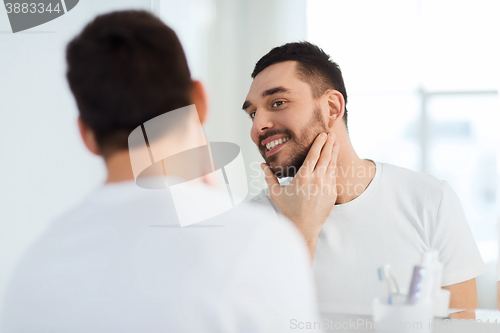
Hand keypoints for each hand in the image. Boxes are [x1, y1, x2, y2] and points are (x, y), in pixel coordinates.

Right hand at [261, 132, 339, 259]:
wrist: (303, 227)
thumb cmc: (289, 210)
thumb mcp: (276, 193)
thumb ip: (269, 177)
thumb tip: (262, 165)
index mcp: (303, 177)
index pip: (313, 155)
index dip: (319, 143)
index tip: (322, 134)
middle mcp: (316, 180)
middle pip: (325, 157)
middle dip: (329, 144)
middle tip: (331, 134)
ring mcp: (326, 187)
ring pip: (332, 166)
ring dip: (334, 153)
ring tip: (336, 144)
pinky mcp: (332, 194)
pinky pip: (334, 177)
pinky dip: (334, 167)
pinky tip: (334, 162)